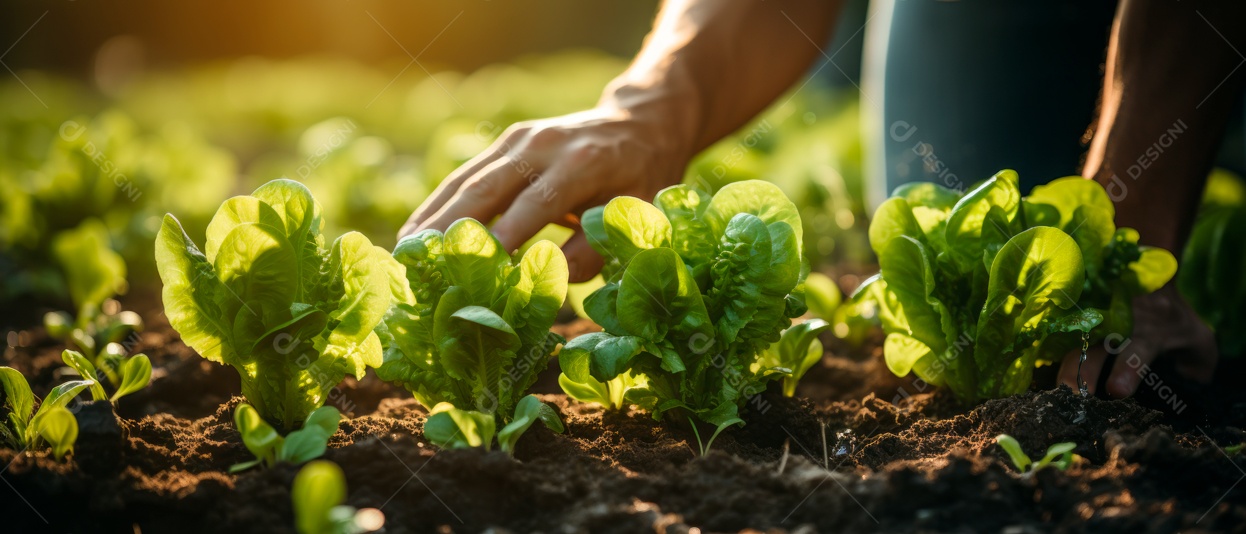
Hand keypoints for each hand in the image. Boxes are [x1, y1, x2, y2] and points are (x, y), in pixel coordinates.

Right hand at [398, 105, 690, 281]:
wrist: (640, 124)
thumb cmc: (642, 180)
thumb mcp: (636, 215)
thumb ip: (595, 247)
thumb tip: (550, 277)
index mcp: (584, 162)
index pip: (537, 202)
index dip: (506, 235)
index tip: (476, 271)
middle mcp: (544, 145)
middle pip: (488, 187)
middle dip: (450, 227)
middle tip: (419, 264)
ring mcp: (520, 139)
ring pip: (466, 180)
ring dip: (432, 216)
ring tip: (403, 253)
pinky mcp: (505, 143)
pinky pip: (465, 176)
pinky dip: (438, 204)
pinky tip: (416, 231)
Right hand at [1057, 284, 1217, 397]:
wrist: (1149, 273)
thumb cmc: (1172, 315)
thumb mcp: (1197, 336)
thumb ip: (1199, 363)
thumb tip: (1191, 384)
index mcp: (1150, 330)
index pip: (1137, 351)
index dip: (1127, 370)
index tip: (1116, 390)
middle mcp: (1116, 324)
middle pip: (1094, 349)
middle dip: (1080, 372)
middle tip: (1069, 396)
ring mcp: (1093, 318)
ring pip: (1071, 341)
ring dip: (1062, 365)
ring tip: (1053, 390)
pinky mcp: (1078, 315)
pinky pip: (1059, 331)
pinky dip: (1048, 348)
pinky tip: (1036, 366)